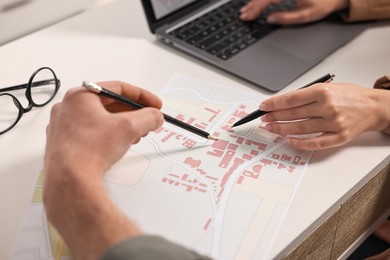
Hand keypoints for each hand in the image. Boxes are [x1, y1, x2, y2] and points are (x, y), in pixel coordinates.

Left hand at [44, 81, 163, 258]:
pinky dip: (107, 135)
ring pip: (100, 119)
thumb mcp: (129, 127)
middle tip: (147, 121)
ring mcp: (63, 126)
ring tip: (136, 135)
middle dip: (133, 113)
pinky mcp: (63, 143)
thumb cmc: (90, 150)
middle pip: (109, 104)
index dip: (141, 96)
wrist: (70, 180)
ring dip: (122, 125)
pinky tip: (117, 145)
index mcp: (80, 95)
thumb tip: (155, 116)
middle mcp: (68, 108)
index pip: (117, 88)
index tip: (154, 104)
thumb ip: (148, 117)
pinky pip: (90, 133)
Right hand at [240, 0, 348, 24]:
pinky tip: (255, 3)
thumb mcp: (306, 15)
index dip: (257, 8)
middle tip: (244, 16)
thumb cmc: (324, 4)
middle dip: (253, 5)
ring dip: (255, 0)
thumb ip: (287, 18)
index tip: (249, 16)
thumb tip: (270, 19)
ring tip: (246, 10)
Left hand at [260, 83, 389, 149]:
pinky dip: (300, 143)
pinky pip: (315, 143)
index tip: (264, 107)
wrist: (374, 106)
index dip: (274, 104)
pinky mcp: (339, 137)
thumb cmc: (350, 95)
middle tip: (264, 119)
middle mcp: (327, 107)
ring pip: (300, 129)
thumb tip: (282, 103)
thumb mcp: (328, 87)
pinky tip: (289, 140)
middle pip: (293, 114)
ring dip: (282, 130)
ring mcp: (333, 123)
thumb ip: (307, 95)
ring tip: (271, 129)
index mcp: (323, 91)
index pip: (291, 99)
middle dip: (274, 117)